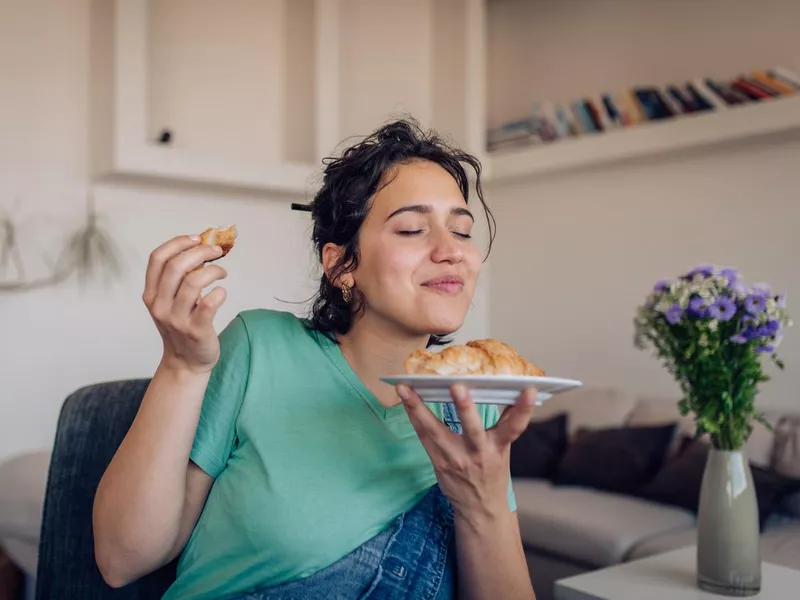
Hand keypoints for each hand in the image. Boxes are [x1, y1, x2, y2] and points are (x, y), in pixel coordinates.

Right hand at [143, 234, 227, 373]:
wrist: (185, 362)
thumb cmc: (181, 326)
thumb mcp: (170, 301)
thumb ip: (179, 278)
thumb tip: (202, 247)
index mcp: (151, 294)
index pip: (157, 258)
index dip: (177, 243)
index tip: (197, 238)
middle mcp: (159, 305)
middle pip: (176, 266)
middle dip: (200, 252)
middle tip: (217, 252)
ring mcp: (177, 319)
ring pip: (193, 282)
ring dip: (213, 271)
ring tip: (222, 273)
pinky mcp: (196, 330)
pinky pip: (209, 304)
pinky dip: (219, 292)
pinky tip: (221, 292)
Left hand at [396, 384, 536, 519]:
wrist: (480, 509)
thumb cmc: (492, 473)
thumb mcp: (503, 449)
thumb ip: (504, 423)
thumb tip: (509, 391)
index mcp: (499, 447)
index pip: (515, 427)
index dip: (524, 410)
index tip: (530, 391)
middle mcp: (479, 453)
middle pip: (473, 428)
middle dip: (465, 407)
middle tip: (458, 387)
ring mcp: (456, 459)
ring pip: (435, 431)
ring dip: (418, 408)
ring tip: (405, 389)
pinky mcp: (438, 462)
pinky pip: (423, 437)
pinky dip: (413, 417)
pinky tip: (404, 401)